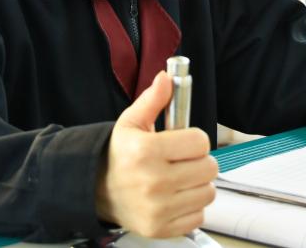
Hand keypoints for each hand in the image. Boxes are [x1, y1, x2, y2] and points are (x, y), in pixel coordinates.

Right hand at [96, 71, 217, 236]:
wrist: (97, 191)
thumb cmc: (119, 155)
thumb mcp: (131, 122)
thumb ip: (153, 99)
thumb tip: (167, 78)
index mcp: (146, 151)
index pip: (200, 142)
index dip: (195, 139)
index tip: (184, 142)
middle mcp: (153, 182)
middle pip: (208, 168)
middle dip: (199, 161)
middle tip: (183, 160)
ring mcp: (158, 209)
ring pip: (207, 192)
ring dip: (198, 184)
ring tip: (180, 179)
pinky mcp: (161, 228)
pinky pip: (198, 215)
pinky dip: (191, 207)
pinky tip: (175, 198)